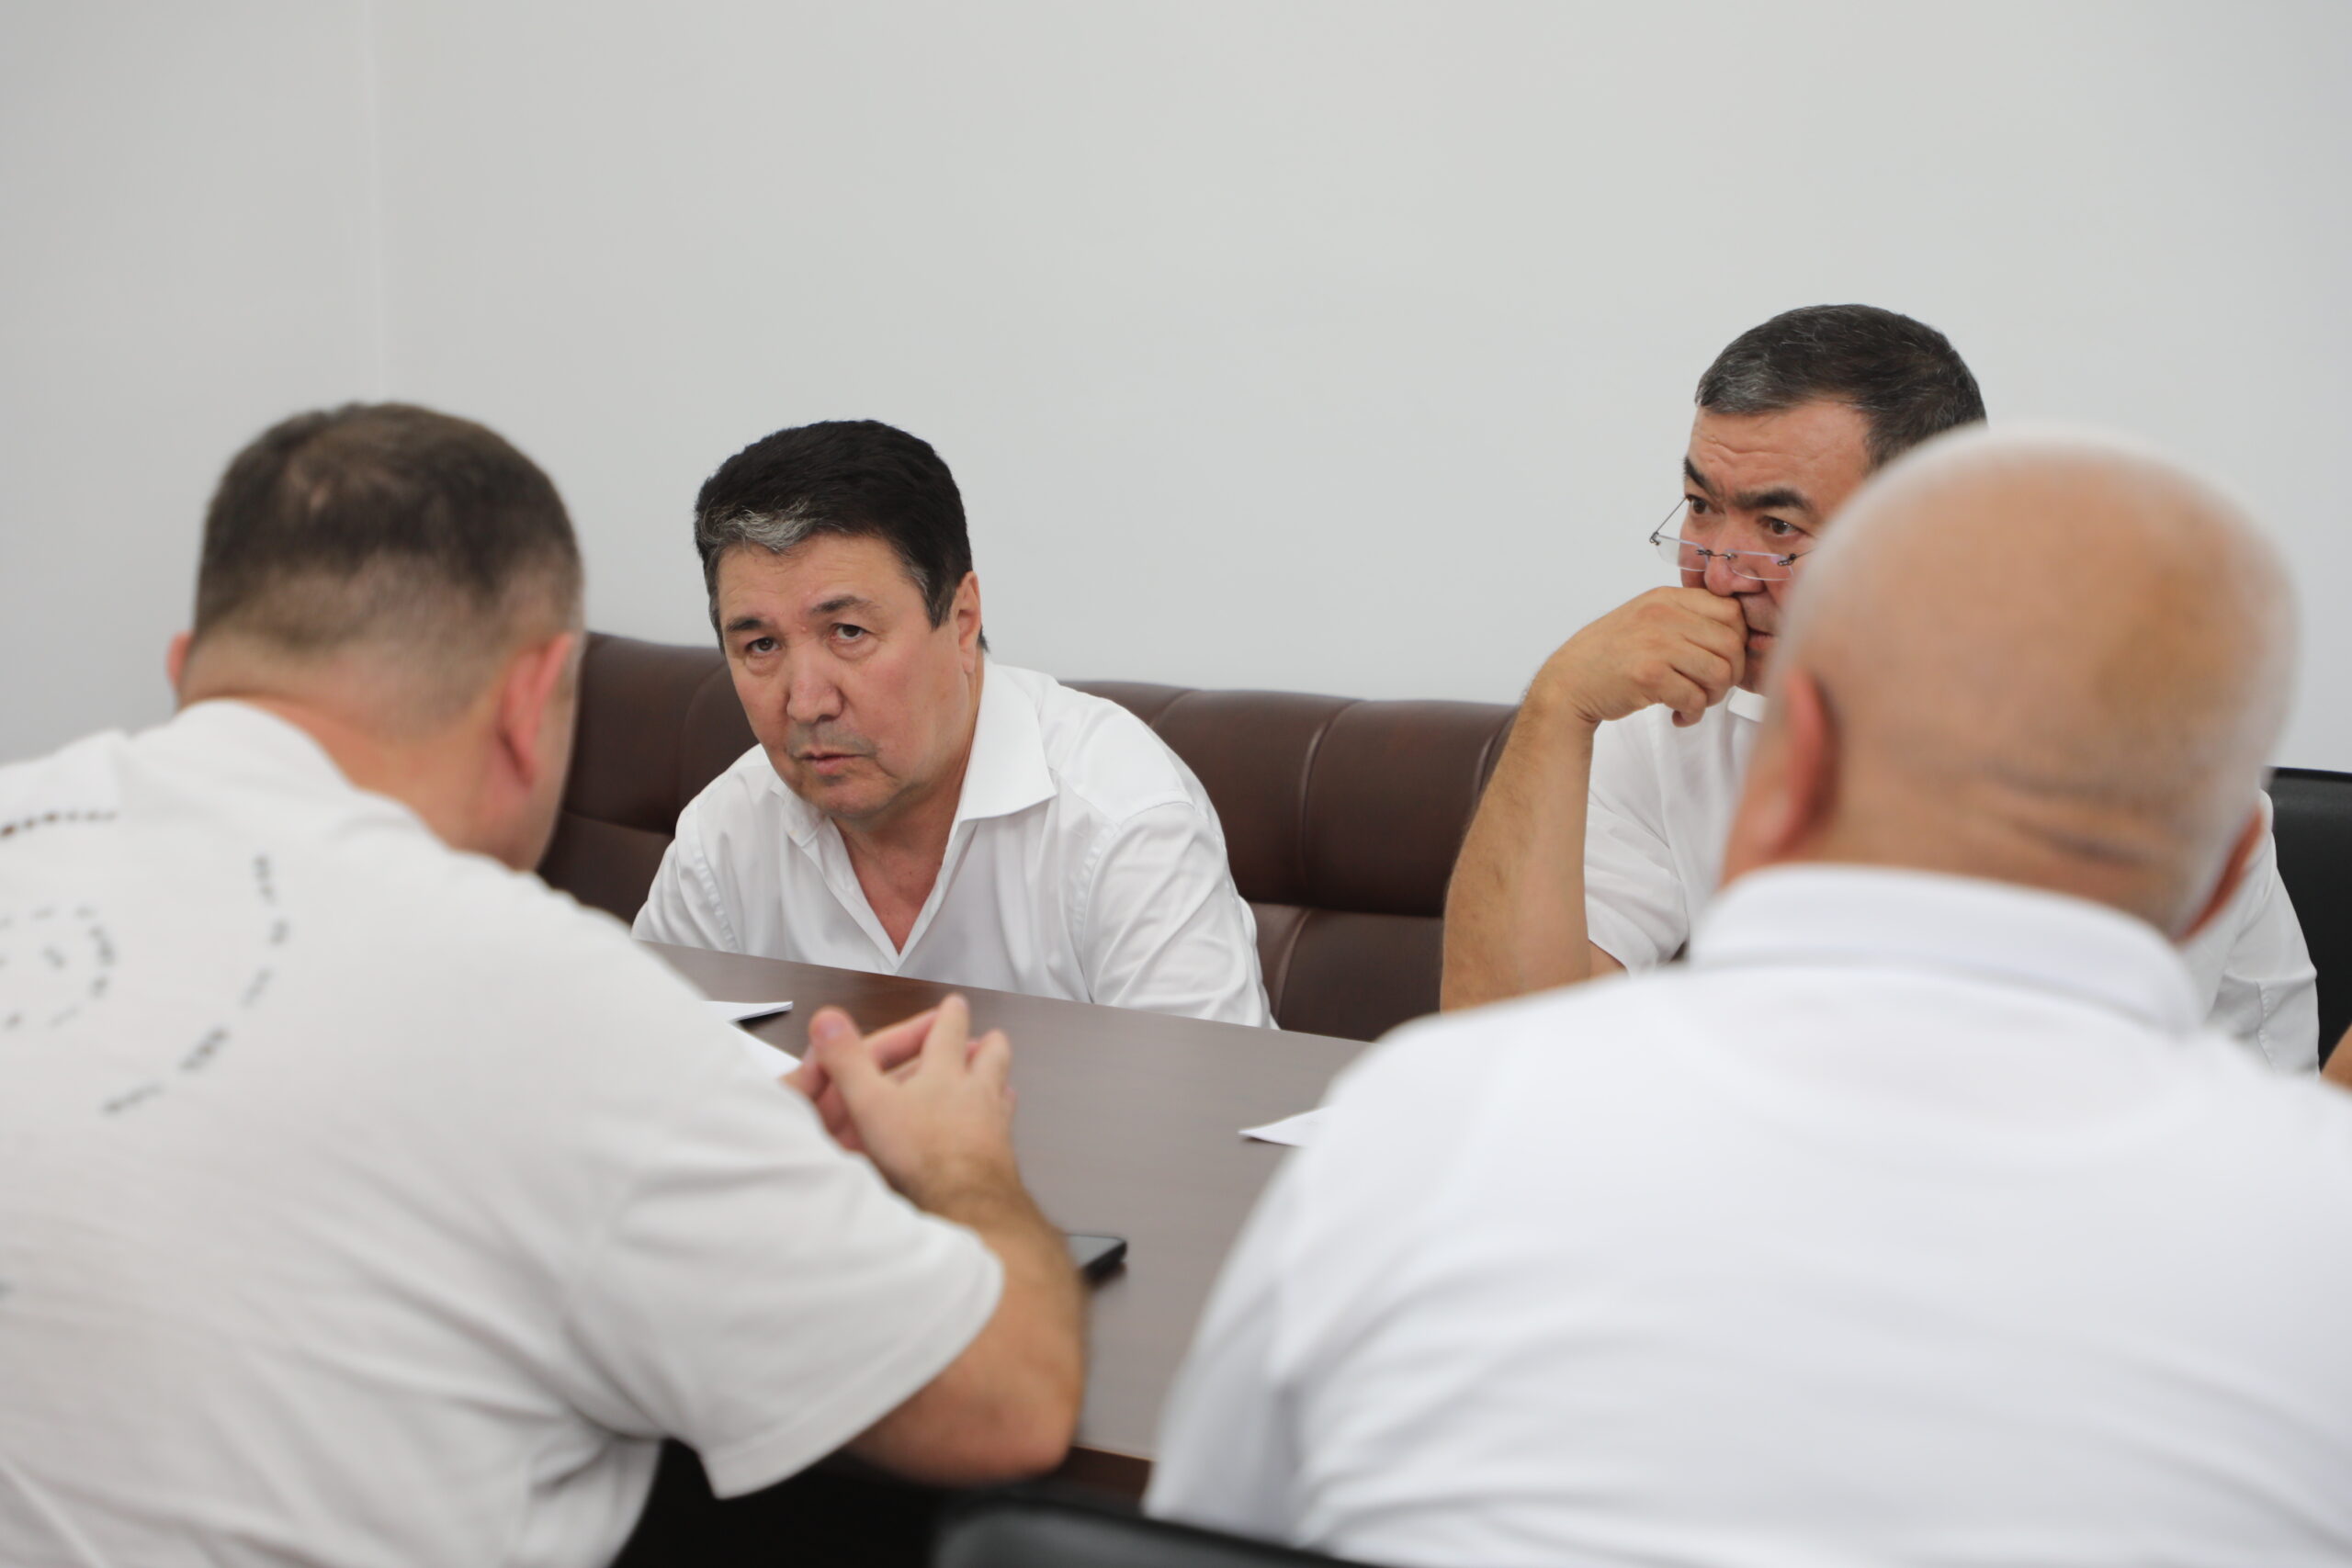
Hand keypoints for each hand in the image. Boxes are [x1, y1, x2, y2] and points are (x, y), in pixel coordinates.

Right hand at [806, 995, 1019, 1210]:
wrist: (966, 1201)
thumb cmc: (920, 1153)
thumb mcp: (868, 1103)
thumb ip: (847, 1062)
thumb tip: (827, 1022)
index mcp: (944, 1072)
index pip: (950, 1030)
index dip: (950, 1014)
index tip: (954, 1004)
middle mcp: (977, 1091)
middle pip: (993, 1055)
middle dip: (989, 1043)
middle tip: (989, 1037)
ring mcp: (995, 1122)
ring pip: (1004, 1089)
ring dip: (999, 1080)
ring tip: (998, 1079)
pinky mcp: (1001, 1154)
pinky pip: (1005, 1128)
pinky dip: (1001, 1121)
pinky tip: (997, 1129)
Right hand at [1527, 586, 1747, 729]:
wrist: (1568, 683)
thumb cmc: (1610, 655)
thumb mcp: (1646, 618)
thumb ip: (1685, 617)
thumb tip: (1737, 636)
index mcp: (1666, 598)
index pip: (1731, 612)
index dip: (1738, 641)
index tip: (1724, 660)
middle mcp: (1663, 615)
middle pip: (1731, 644)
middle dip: (1730, 674)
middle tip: (1711, 689)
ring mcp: (1656, 644)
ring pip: (1719, 673)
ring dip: (1713, 696)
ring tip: (1695, 702)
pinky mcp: (1649, 676)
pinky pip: (1695, 698)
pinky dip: (1693, 713)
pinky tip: (1679, 714)